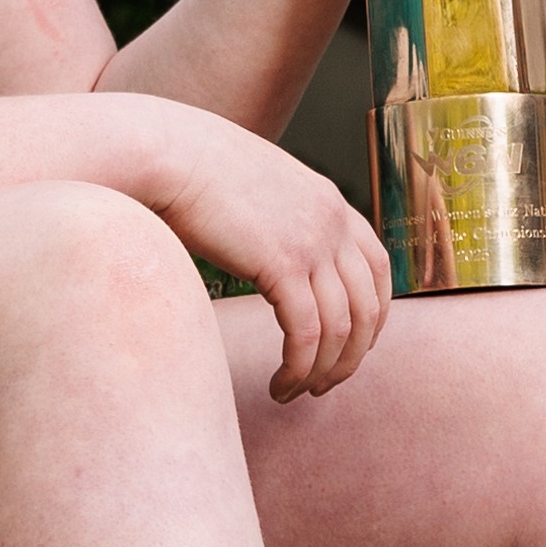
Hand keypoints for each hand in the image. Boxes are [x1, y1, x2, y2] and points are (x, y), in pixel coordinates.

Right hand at [141, 105, 394, 399]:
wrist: (167, 154)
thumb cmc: (193, 173)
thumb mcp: (256, 191)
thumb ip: (278, 220)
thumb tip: (267, 255)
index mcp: (331, 203)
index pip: (378, 269)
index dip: (373, 316)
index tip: (350, 346)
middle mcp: (333, 222)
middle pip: (369, 307)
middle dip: (351, 356)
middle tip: (325, 385)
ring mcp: (313, 242)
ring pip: (341, 328)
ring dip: (323, 371)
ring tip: (295, 392)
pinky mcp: (284, 264)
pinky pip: (306, 333)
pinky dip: (299, 368)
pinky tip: (280, 384)